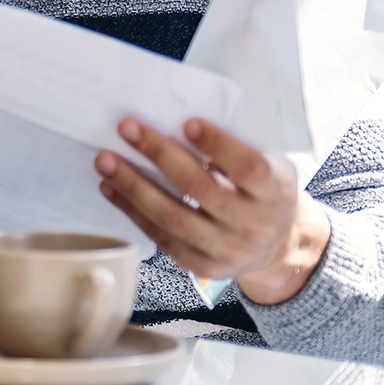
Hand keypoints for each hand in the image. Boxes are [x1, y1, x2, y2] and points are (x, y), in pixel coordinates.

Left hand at [95, 117, 331, 305]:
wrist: (278, 247)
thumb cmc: (265, 193)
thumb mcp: (271, 167)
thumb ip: (239, 150)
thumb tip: (180, 119)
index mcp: (274, 193)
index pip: (248, 169)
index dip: (218, 145)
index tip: (187, 122)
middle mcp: (252, 225)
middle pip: (199, 189)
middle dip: (159, 155)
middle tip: (127, 128)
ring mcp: (226, 250)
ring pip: (172, 217)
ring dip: (133, 186)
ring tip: (105, 160)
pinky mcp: (200, 265)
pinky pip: (161, 236)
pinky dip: (131, 210)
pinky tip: (110, 187)